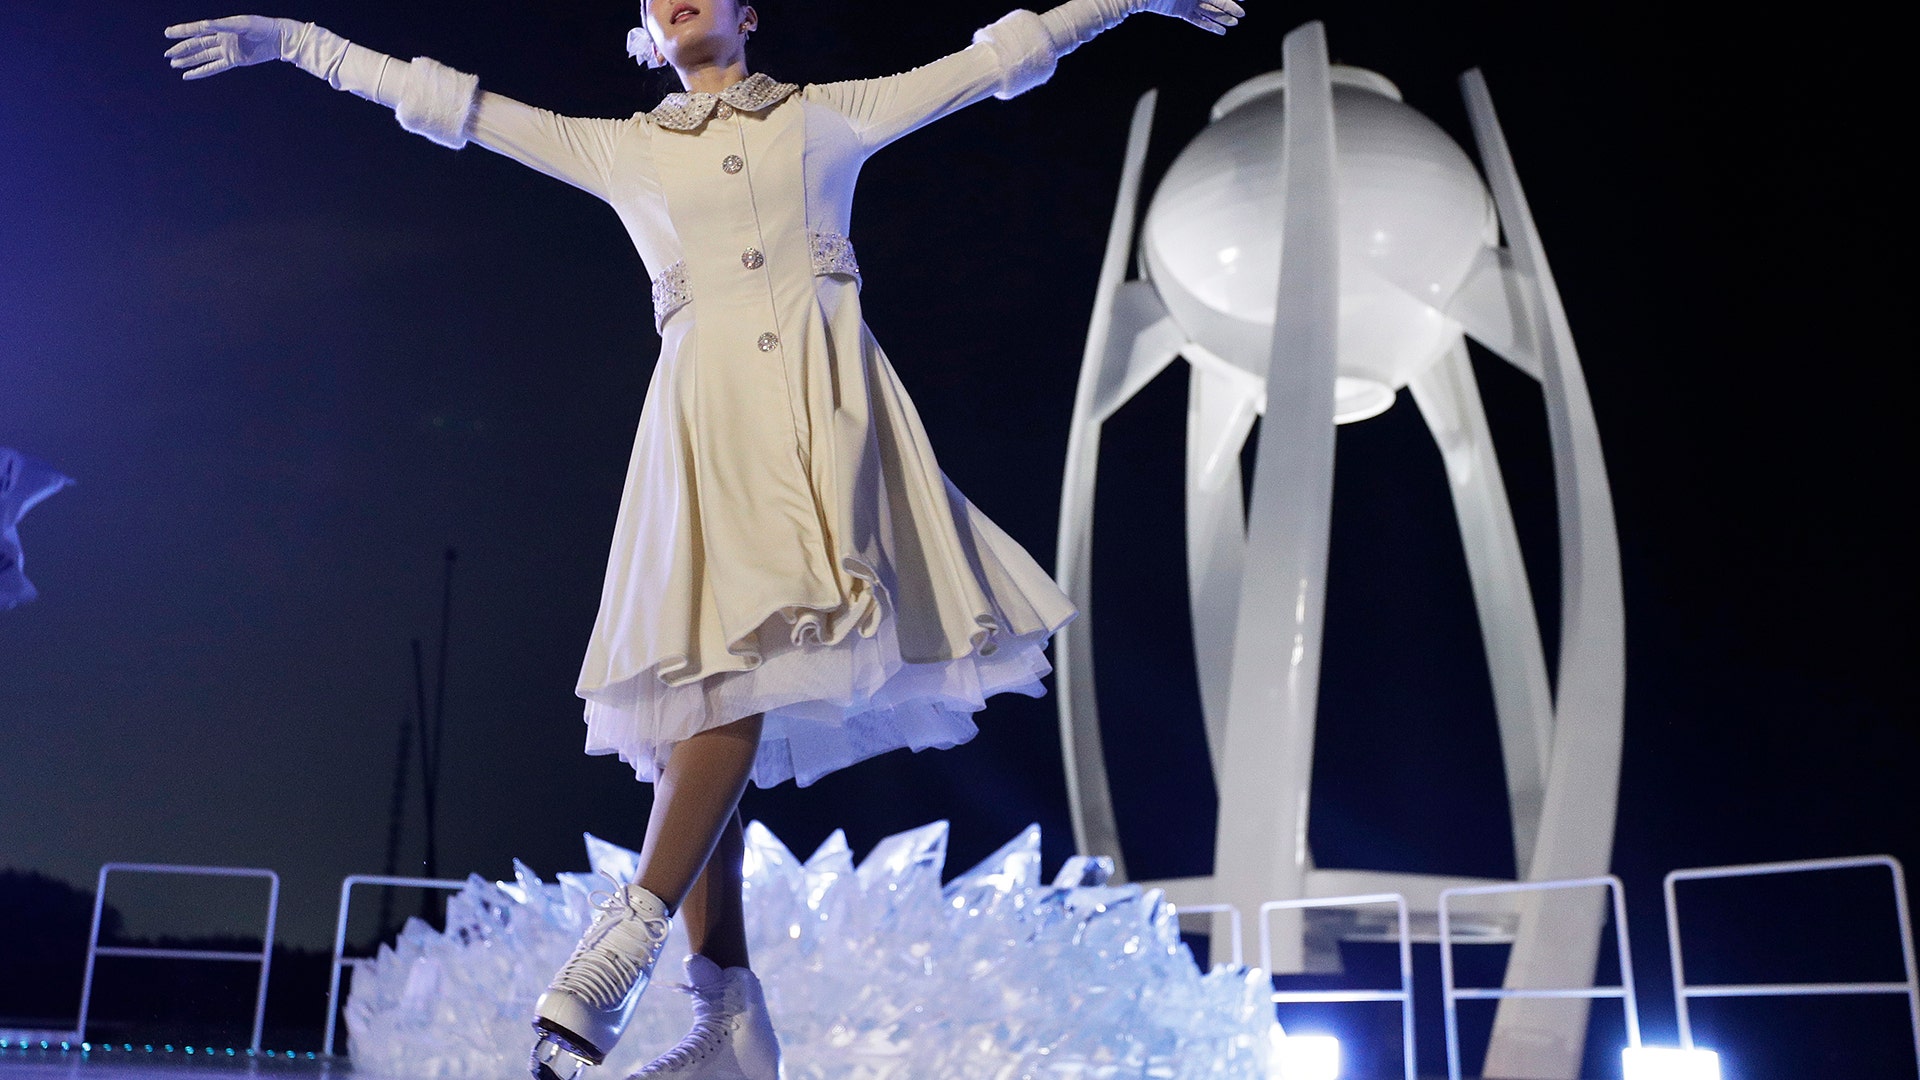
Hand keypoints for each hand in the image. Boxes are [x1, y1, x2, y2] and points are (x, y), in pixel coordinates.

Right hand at [163, 15, 302, 79]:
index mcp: (221, 27)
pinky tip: (189, 74)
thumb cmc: (261, 27)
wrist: (278, 39)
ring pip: (202, 56)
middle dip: (181, 49)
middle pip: (196, 44)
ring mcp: (226, 50)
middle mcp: (221, 38)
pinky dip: (202, 71)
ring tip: (174, 63)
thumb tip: (205, 24)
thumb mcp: (242, 24)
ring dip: (188, 60)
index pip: (197, 29)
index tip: (167, 33)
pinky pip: (214, 67)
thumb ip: (223, 25)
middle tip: (166, 54)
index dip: (182, 31)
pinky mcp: (234, 60)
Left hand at [1143, 0, 1243, 34]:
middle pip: (1216, 1)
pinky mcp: (1182, 12)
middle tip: (1241, 14)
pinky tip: (1221, 31)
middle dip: (1229, 7)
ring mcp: (1189, 3)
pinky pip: (1198, 20)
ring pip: (1209, 11)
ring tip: (1233, 24)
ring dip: (1222, 18)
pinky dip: (1209, 25)